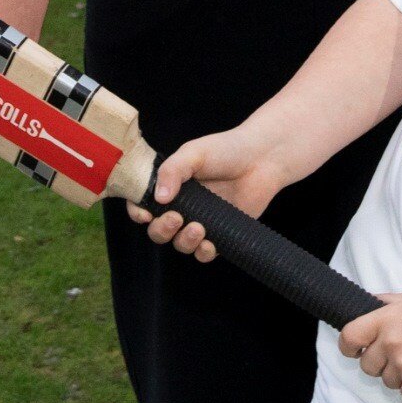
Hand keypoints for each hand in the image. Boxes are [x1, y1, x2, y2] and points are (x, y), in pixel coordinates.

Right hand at [129, 126, 296, 260]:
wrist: (263, 158)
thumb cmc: (227, 149)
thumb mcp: (194, 153)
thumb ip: (172, 171)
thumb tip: (158, 198)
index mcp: (170, 186)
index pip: (143, 204)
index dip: (138, 212)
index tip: (145, 214)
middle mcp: (182, 207)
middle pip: (158, 230)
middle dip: (162, 229)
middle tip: (176, 218)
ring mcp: (201, 222)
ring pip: (180, 244)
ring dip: (184, 241)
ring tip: (199, 228)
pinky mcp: (221, 235)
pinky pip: (205, 253)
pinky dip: (204, 252)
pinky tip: (209, 243)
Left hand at [341, 293, 401, 401]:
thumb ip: (387, 304)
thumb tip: (365, 304)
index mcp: (386, 319)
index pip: (349, 336)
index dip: (348, 346)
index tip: (354, 350)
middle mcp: (390, 342)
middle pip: (366, 365)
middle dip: (380, 364)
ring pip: (387, 382)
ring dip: (400, 376)